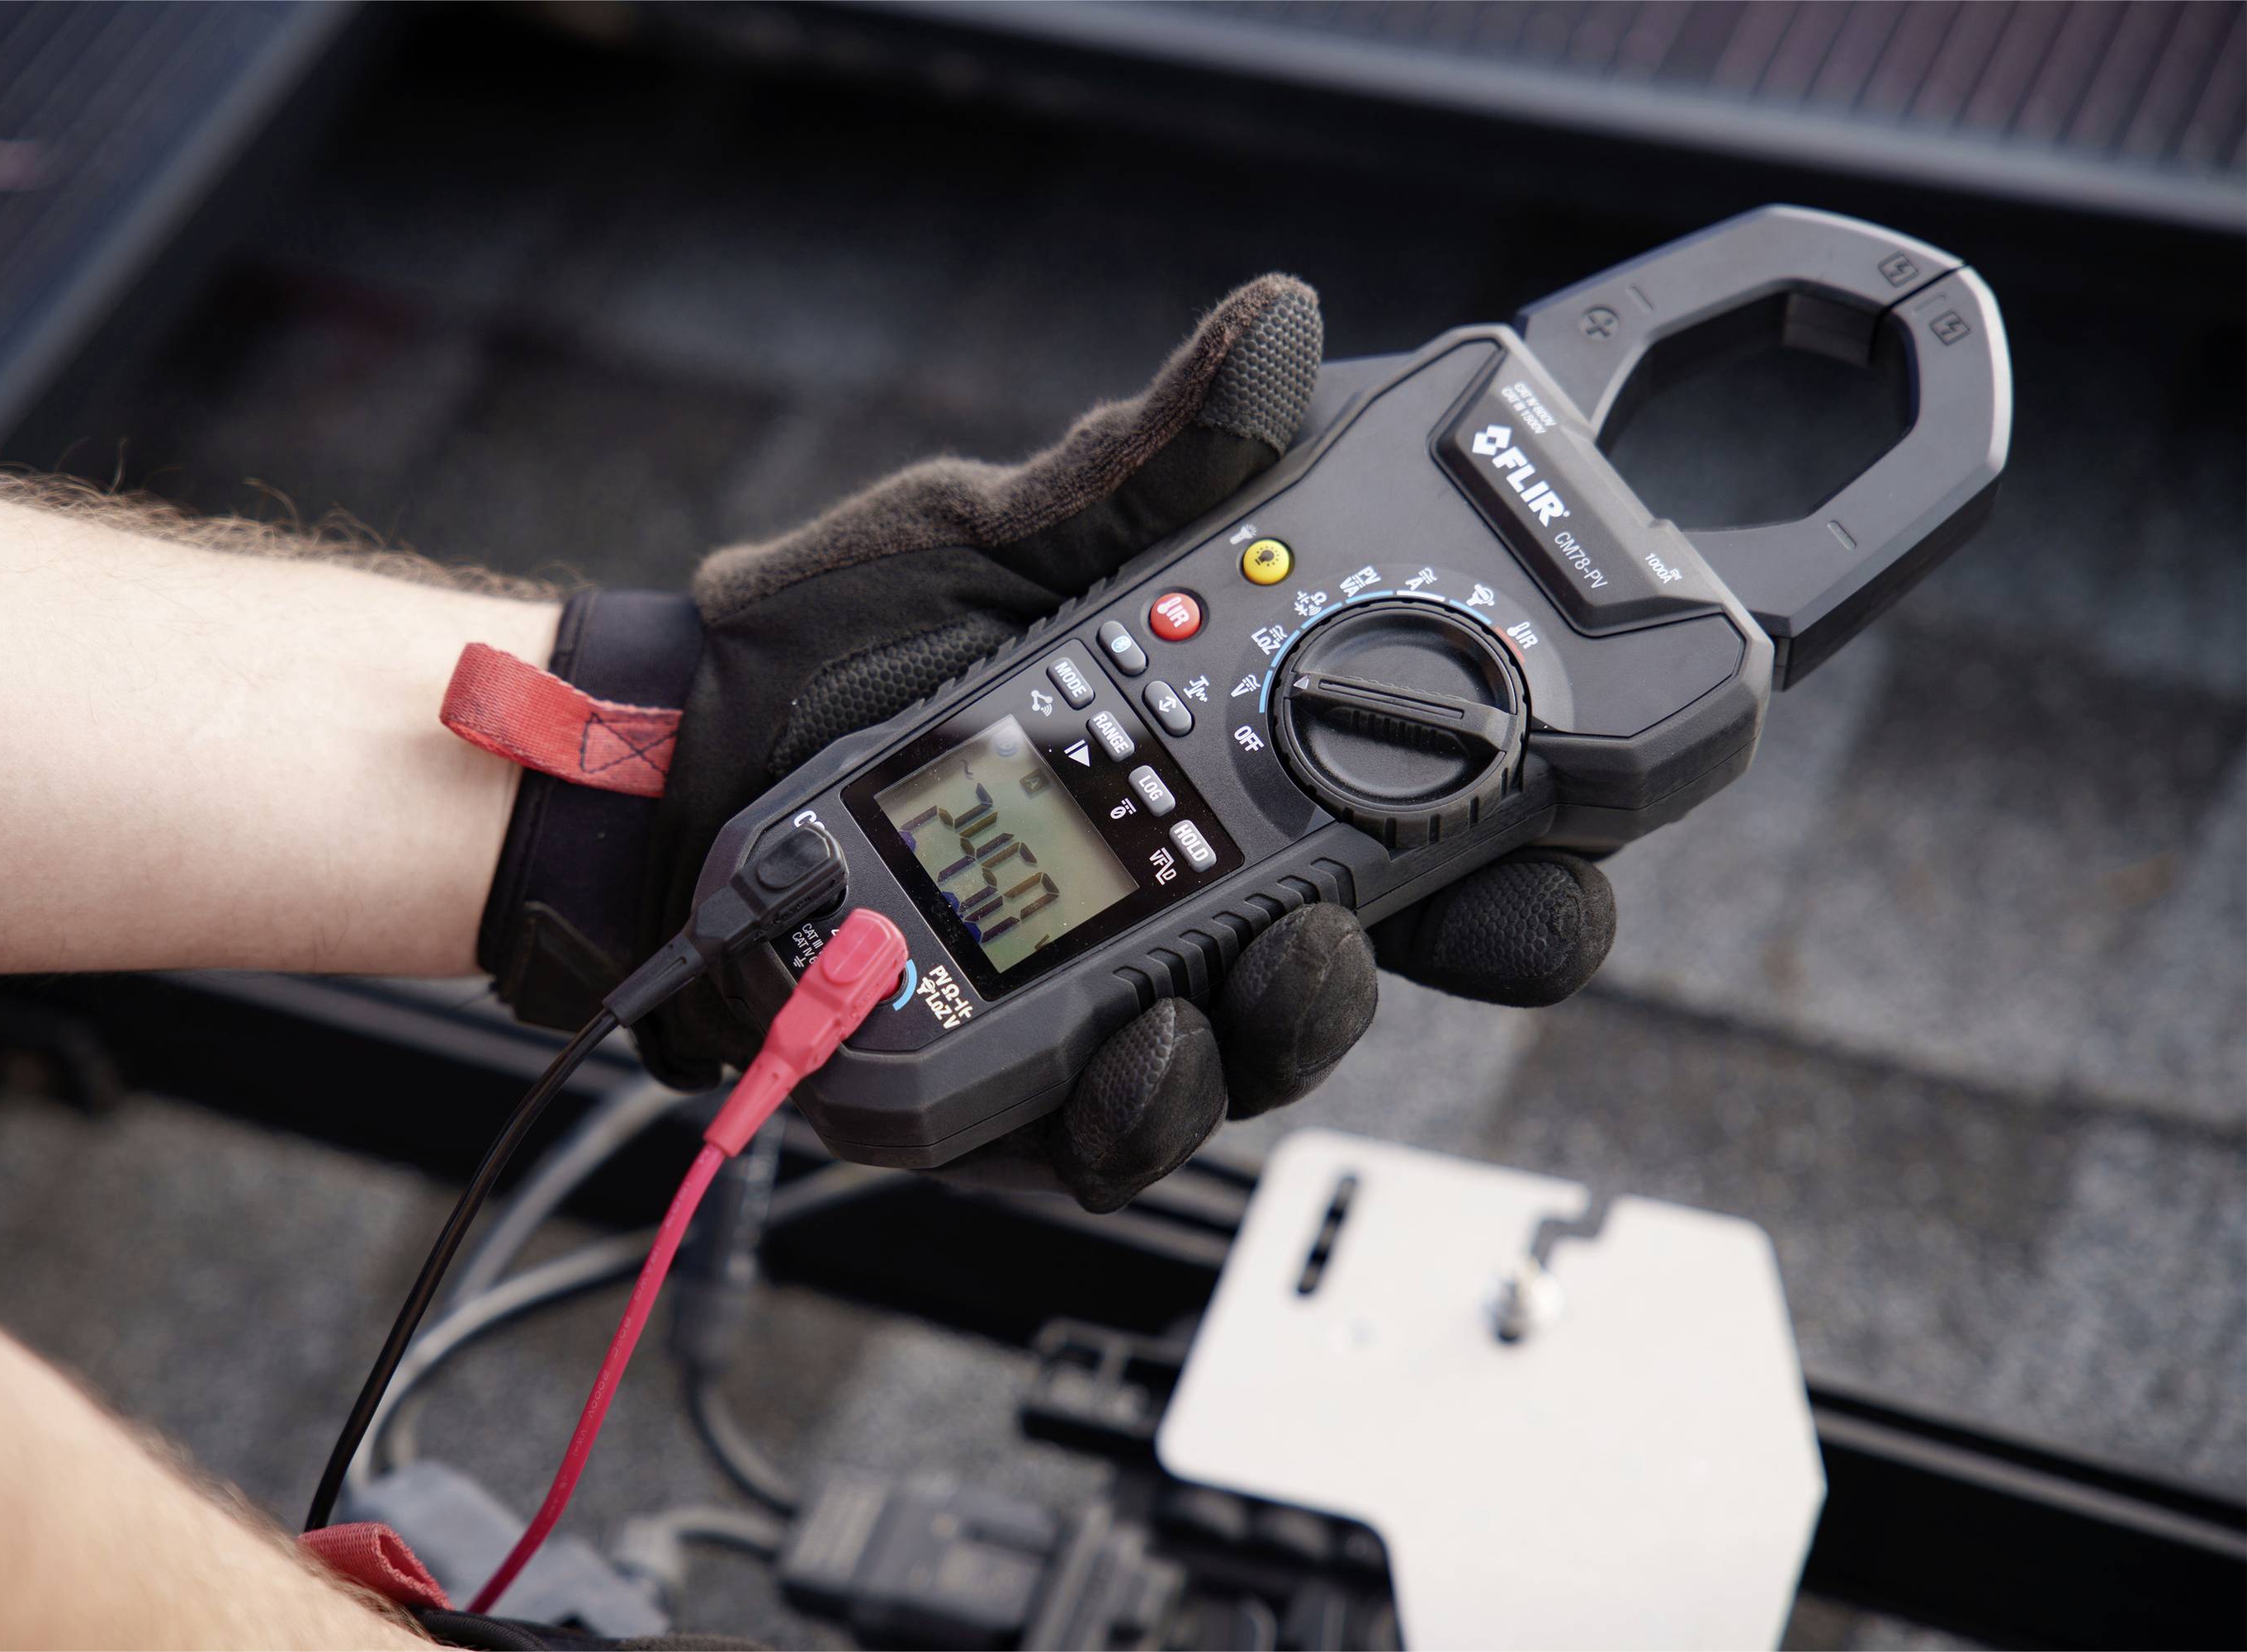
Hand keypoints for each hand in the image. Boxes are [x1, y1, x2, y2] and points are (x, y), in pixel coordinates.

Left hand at [491, 277, 1615, 1206]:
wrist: (679, 767)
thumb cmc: (845, 644)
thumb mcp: (999, 531)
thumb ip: (1152, 459)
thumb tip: (1281, 326)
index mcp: (1249, 745)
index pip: (1450, 787)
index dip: (1547, 804)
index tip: (1582, 796)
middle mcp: (1219, 876)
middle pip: (1412, 940)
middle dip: (1468, 936)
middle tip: (1452, 902)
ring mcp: (1138, 986)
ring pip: (1283, 1043)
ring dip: (1302, 1015)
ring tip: (1266, 961)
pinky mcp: (1038, 1079)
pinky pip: (1128, 1125)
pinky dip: (1144, 1094)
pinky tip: (1131, 1040)